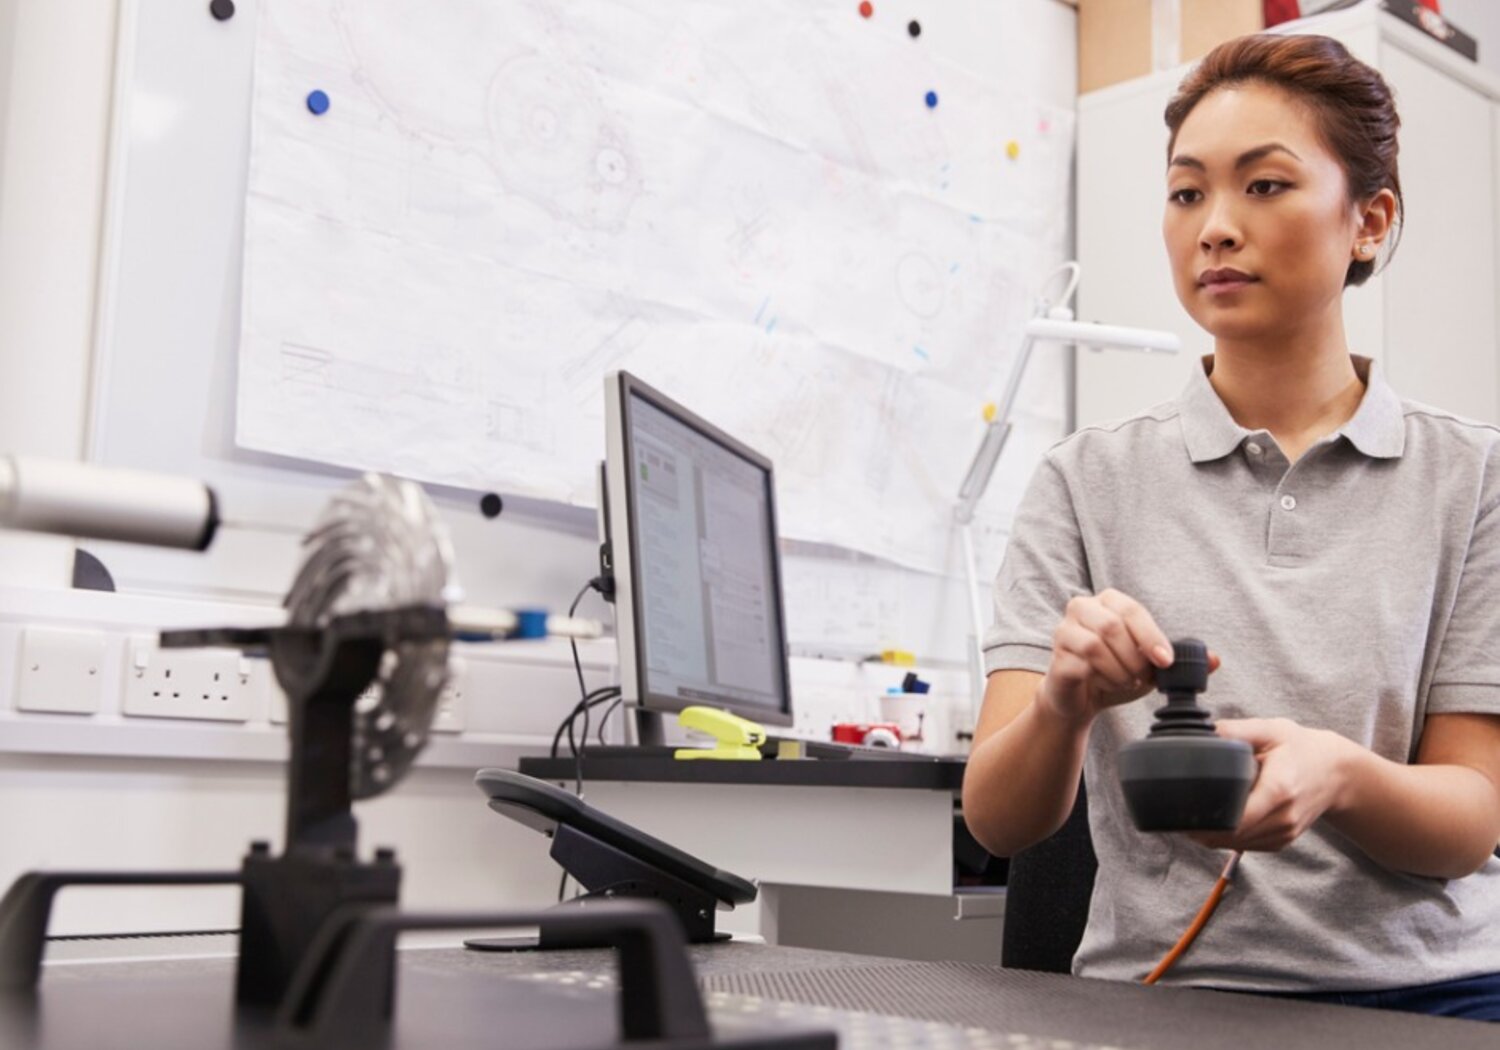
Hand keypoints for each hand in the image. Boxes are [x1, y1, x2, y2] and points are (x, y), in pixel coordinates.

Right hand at [1035, 589, 1220, 726]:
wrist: (1081, 700)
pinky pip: (1081, 664)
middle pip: (1112, 625)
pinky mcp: (1056, 656)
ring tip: (1127, 680)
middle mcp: (1081, 609)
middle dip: (1135, 656)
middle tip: (1144, 676)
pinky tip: (1109, 685)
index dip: (1151, 637)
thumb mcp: (1152, 665)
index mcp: (1107, 602)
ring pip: (1095, 645)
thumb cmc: (1116, 673)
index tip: (1165, 661)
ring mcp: (1064, 631)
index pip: (1131, 610)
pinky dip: (1103, 678)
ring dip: (1119, 669)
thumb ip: (1181, 659)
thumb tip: (1214, 660)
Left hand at [1191, 717, 1354, 851]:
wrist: (1338, 772)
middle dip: (1201, 828)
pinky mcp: (1283, 840)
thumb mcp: (1271, 730)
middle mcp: (1283, 818)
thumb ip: (1235, 730)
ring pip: (1236, 844)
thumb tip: (1203, 732)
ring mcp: (1285, 833)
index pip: (1236, 819)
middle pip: (1231, 835)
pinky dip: (1226, 837)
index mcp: (1278, 790)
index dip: (1206, 820)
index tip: (1184, 809)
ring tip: (1192, 814)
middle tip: (1177, 811)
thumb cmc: (1302, 748)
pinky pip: (1247, 845)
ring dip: (1211, 835)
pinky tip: (1214, 820)